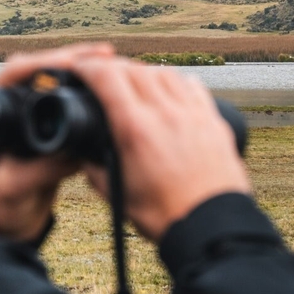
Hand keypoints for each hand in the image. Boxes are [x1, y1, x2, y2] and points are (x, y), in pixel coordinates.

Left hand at [0, 42, 114, 241]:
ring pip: (56, 81)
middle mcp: (10, 109)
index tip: (70, 64)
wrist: (10, 220)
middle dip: (72, 58)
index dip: (42, 64)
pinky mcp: (48, 124)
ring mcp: (29, 115)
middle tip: (105, 54)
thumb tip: (72, 156)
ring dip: (84, 70)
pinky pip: (68, 97)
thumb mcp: (12, 190)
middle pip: (39, 69)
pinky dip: (89, 89)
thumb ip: (35, 173)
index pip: (13, 75)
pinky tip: (112, 86)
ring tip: (113, 62)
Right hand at [72, 56, 250, 242]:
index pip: (107, 77)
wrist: (210, 227)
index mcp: (136, 129)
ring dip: (144, 72)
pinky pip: (193, 86)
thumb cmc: (166, 215)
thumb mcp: (117, 195)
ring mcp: (192, 114)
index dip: (87, 67)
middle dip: (113, 67)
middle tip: (103, 76)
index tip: (80, 68)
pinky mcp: (213, 121)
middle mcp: (165, 113)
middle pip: (134, 69)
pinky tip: (170, 91)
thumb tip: (84, 156)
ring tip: (135, 82)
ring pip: (164, 73)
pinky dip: (176, 82)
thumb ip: (94, 170)